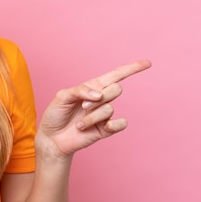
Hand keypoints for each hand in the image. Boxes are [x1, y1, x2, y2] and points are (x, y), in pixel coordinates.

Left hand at [37, 60, 151, 159]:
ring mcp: (104, 115)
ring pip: (109, 109)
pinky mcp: (106, 129)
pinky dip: (112, 125)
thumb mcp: (62, 96)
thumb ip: (80, 90)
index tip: (148, 63)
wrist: (52, 138)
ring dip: (92, 116)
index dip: (132, 68)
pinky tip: (102, 127)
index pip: (116, 75)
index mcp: (93, 87)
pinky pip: (120, 124)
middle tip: (83, 107)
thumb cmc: (56, 114)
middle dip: (99, 98)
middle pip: (116, 89)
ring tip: (79, 124)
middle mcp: (101, 99)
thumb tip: (100, 94)